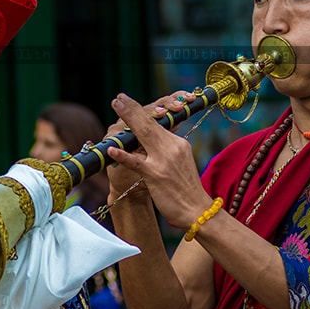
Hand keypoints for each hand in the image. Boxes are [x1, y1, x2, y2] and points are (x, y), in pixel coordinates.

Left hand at [107, 93, 211, 228]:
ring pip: (144, 134)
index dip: (144, 110)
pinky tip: (112, 148)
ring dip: (129, 118)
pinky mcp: (155, 175)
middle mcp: (172, 147)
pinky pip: (136, 162)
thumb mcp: (181, 161)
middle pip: (150, 123)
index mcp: (178, 143)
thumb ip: (168, 148)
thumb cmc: (186, 189)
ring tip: (116, 106)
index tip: (130, 101)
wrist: (197, 210)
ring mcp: (164, 160)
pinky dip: (123, 154)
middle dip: (133, 108)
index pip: (159, 123)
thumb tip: (154, 138)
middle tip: (118, 98)